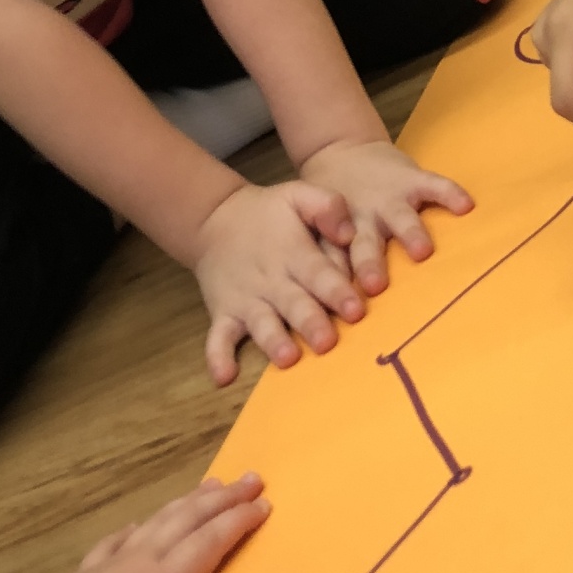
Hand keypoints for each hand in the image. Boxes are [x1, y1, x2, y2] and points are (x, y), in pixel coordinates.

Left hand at [0, 472, 268, 572]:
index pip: (204, 545)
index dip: (235, 524)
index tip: (265, 503)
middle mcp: (137, 565)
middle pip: (187, 523)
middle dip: (222, 502)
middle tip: (253, 478)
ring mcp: (111, 568)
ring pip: (161, 523)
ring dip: (192, 503)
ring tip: (215, 486)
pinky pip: (125, 539)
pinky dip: (144, 525)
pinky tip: (144, 524)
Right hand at [193, 180, 372, 383]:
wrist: (215, 220)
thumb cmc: (270, 213)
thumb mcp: (299, 195)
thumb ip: (328, 206)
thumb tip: (348, 232)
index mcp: (294, 252)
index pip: (318, 272)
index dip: (336, 291)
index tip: (356, 309)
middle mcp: (271, 280)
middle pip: (294, 303)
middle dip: (311, 323)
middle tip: (328, 341)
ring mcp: (245, 300)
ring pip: (260, 323)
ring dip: (273, 341)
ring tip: (286, 358)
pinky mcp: (223, 313)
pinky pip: (217, 337)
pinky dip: (218, 357)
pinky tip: (223, 376)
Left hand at [299, 136, 471, 300]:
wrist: (342, 153)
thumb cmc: (333, 212)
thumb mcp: (317, 235)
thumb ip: (326, 271)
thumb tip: (320, 330)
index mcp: (335, 238)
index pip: (333, 266)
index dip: (338, 287)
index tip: (345, 312)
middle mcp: (361, 220)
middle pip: (363, 245)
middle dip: (370, 264)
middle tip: (375, 287)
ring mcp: (387, 199)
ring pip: (399, 217)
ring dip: (409, 233)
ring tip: (422, 251)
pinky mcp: (411, 179)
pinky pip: (434, 185)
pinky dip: (449, 194)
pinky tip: (465, 207)